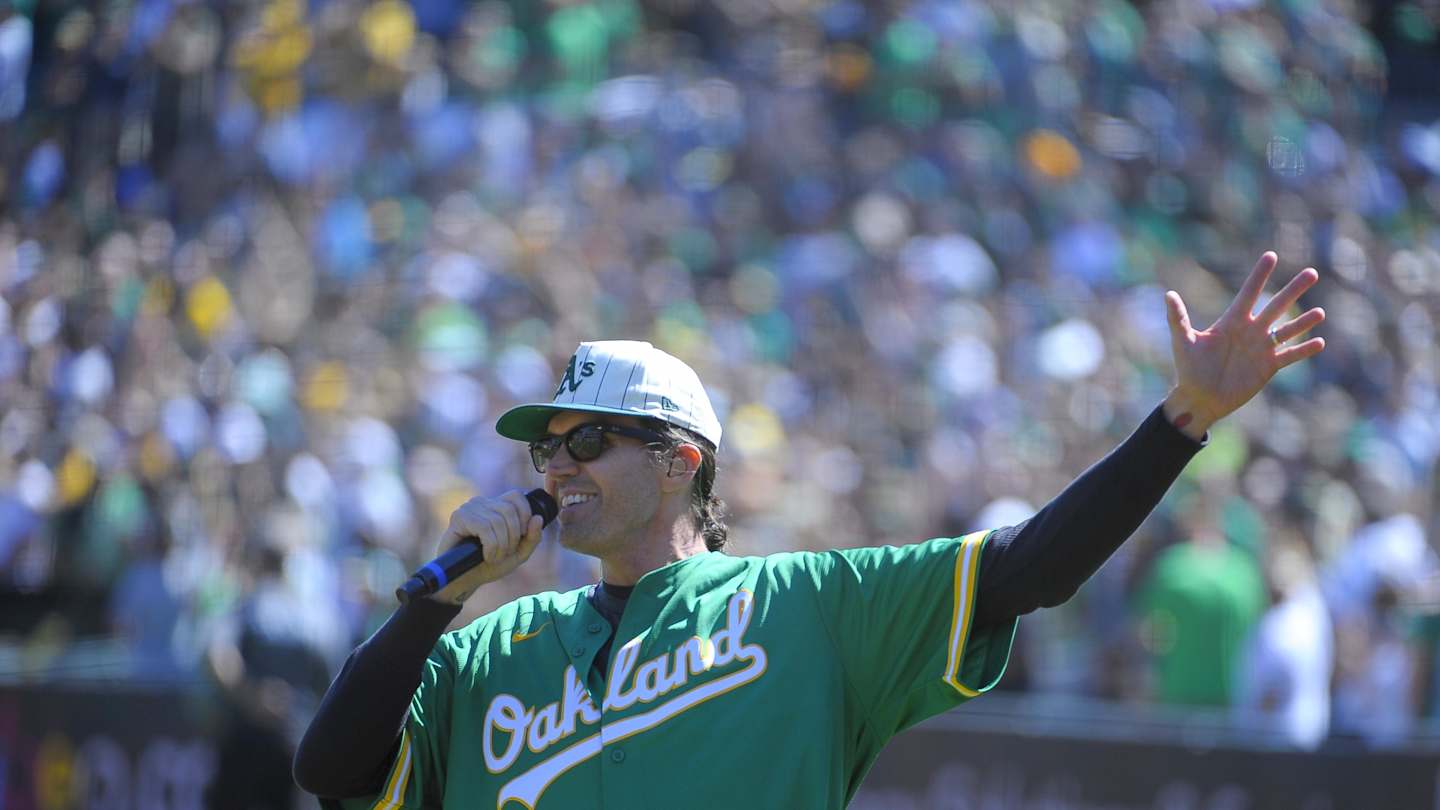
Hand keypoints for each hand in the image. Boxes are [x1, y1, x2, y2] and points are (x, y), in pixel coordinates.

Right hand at [426, 490, 545, 604]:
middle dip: (513, 536)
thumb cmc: (489, 566)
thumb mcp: (518, 554)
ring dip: (501, 545)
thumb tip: (538, 518)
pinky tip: (486, 556)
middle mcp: (483, 502)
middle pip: (510, 510)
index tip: (521, 537)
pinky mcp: (459, 518)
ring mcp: (470, 508)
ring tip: (494, 557)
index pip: (517, 496)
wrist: (465, 580)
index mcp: (497, 506)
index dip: (525, 515)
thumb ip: (532, 537)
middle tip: (505, 553)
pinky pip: (484, 527)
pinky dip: (491, 546)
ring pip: (498, 520)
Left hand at [1163, 251, 1325, 438]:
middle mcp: (1250, 331)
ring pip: (1288, 330)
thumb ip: (1178, 318)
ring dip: (1304, 321)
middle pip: (1276, 306)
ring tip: (1320, 312)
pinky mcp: (1268, 367)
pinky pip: (1290, 356)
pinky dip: (1304, 350)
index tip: (1271, 256)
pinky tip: (1319, 342)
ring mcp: (1261, 348)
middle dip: (1293, 290)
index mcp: (1231, 321)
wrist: (1200, 398)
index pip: (1249, 293)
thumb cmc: (1189, 369)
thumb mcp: (1184, 342)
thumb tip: (1168, 294)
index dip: (1260, 275)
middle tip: (1312, 272)